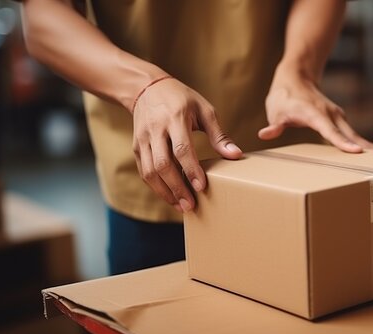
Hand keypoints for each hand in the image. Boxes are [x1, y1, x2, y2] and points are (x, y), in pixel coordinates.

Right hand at [131, 77, 242, 212]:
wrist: (147, 88)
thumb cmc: (182, 99)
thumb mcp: (204, 110)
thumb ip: (219, 134)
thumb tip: (235, 155)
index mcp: (175, 118)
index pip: (181, 148)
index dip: (191, 169)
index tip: (201, 187)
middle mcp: (155, 129)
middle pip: (163, 164)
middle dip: (177, 187)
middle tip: (190, 205)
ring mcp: (143, 139)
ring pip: (150, 171)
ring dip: (165, 192)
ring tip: (181, 206)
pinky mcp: (136, 147)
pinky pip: (144, 171)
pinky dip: (156, 187)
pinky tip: (170, 196)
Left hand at [259, 72, 372, 152]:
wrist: (296, 76)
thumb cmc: (284, 96)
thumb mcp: (275, 111)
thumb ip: (273, 125)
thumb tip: (264, 134)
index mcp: (314, 114)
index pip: (329, 131)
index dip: (341, 142)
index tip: (355, 151)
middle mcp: (328, 114)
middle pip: (348, 132)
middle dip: (364, 144)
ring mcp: (335, 115)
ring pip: (353, 132)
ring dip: (367, 143)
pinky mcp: (337, 118)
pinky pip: (350, 132)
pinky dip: (360, 141)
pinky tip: (371, 151)